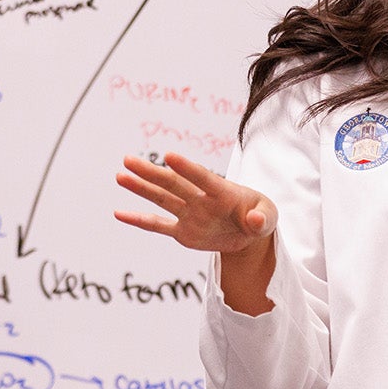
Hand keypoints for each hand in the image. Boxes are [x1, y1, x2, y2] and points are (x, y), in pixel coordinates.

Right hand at [114, 152, 275, 254]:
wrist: (249, 232)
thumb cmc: (259, 217)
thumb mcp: (268, 218)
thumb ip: (262, 219)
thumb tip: (254, 221)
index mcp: (223, 191)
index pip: (203, 178)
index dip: (188, 168)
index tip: (170, 156)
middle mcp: (201, 199)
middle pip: (173, 184)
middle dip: (152, 173)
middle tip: (128, 160)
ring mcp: (190, 214)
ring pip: (161, 199)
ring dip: (141, 188)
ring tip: (120, 175)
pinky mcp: (183, 231)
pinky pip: (158, 225)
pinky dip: (139, 220)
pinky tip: (119, 213)